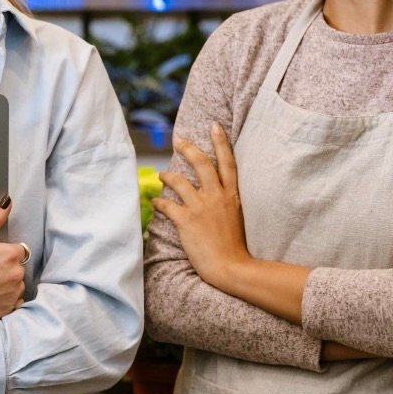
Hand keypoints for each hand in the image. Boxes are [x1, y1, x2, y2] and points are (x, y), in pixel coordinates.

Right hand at [0, 197, 25, 328]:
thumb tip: (7, 202)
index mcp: (9, 254)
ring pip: (16, 284)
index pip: (17, 250)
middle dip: (5, 268)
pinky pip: (14, 301)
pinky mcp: (9, 309)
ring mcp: (14, 293)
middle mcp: (17, 274)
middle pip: (17, 267)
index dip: (2, 254)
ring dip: (6, 284)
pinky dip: (5, 299)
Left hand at [153, 122, 251, 288]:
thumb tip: (218, 193)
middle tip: (178, 140)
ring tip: (162, 175)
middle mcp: (216, 196)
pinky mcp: (186, 220)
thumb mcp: (237, 216)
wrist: (231, 267)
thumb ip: (227, 201)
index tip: (214, 126)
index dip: (220, 142)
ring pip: (180, 181)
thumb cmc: (234, 246)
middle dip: (188, 148)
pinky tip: (155, 203)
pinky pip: (167, 204)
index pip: (227, 162)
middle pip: (201, 163)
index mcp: (231, 195)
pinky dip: (159, 202)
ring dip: (168, 175)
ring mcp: (201, 207)